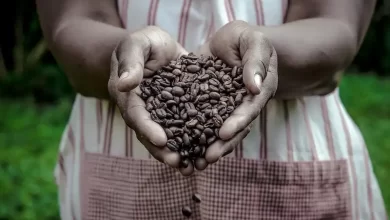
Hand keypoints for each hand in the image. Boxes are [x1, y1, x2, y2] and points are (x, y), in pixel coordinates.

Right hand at [108, 26, 193, 174]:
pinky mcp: (177, 113)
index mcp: (129, 96)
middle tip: (178, 163)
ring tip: (192, 168)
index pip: (136, 115)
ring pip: (167, 137)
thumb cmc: (144, 42)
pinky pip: (183, 129)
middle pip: (150, 134)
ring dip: (178, 152)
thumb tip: (124, 83)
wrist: (158, 46)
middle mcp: (143, 110)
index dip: (148, 128)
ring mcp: (159, 114)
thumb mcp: (137, 44)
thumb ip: (130, 62)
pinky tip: (205, 152)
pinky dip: (192, 141)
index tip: (161, 140)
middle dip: (163, 150)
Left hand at [196, 20, 277, 164]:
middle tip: (207, 158)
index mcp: (257, 93)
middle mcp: (241, 105)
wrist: (229, 41)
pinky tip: (179, 146)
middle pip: (233, 128)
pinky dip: (191, 134)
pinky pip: (199, 121)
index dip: (237, 122)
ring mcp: (223, 108)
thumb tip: (255, 87)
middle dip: (221, 144)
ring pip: (216, 130)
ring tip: (194, 162)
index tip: (224, 133)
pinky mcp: (205, 106)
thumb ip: (256, 61)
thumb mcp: (254, 42)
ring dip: (206, 146)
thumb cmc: (246, 39)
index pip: (248, 110)